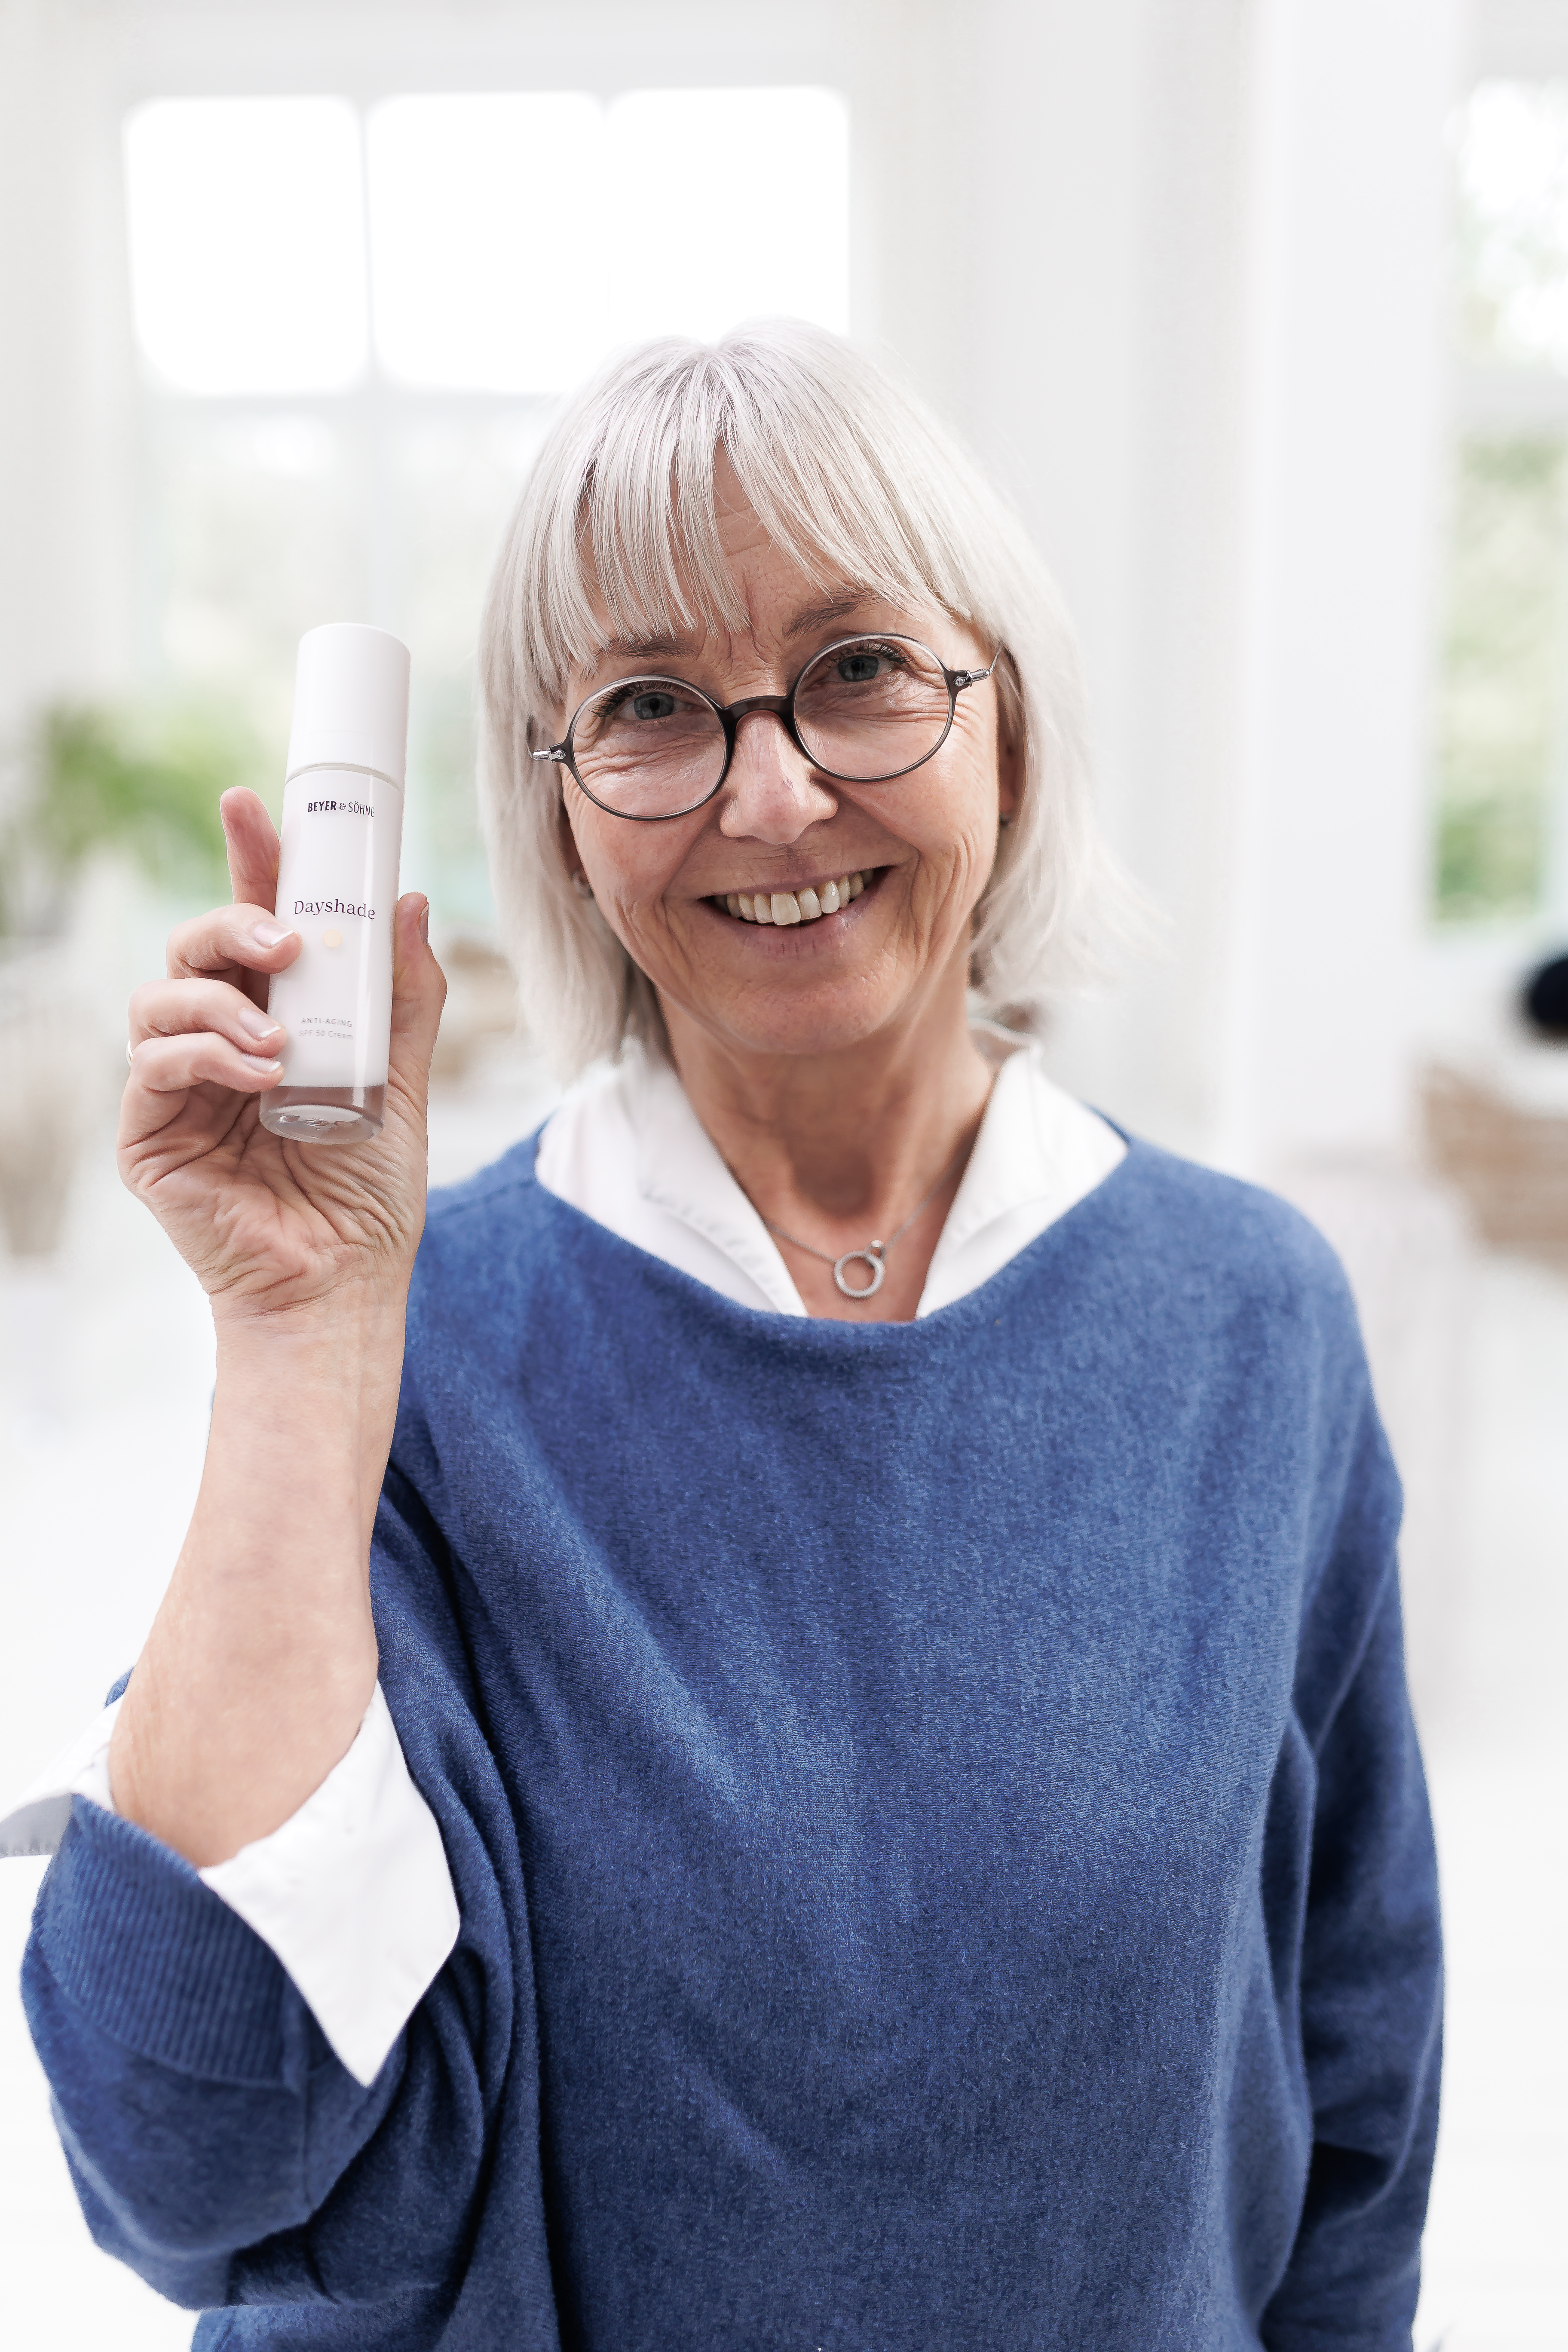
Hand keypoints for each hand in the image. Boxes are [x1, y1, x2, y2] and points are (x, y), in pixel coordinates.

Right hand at [119, 788, 445, 1325]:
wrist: (344, 1282)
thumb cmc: (367, 1193)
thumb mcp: (402, 1081)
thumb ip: (404, 997)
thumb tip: (410, 904)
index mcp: (275, 1019)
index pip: (255, 926)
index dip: (250, 864)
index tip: (253, 808)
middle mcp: (218, 1042)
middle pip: (195, 944)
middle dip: (232, 922)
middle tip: (286, 940)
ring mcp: (177, 1087)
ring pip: (160, 995)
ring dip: (219, 1000)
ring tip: (278, 1042)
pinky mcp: (149, 1133)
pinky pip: (152, 1063)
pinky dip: (201, 1053)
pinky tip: (254, 1073)